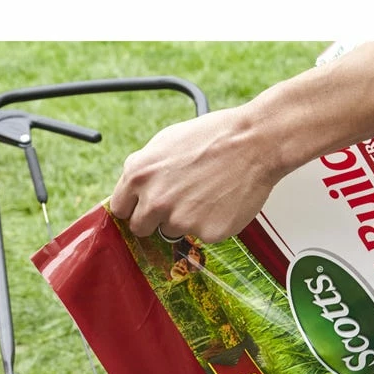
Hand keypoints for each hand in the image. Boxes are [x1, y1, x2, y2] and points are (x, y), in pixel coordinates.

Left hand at [108, 107, 279, 244]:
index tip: (143, 207)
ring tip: (205, 194)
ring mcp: (179, 220)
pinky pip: (200, 235)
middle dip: (154, 219)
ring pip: (171, 232)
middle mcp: (154, 201)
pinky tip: (220, 201)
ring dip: (184, 220)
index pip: (120, 209)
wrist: (253, 142)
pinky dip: (209, 223)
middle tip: (177, 202)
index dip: (134, 207)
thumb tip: (132, 190)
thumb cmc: (212, 137)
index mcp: (138, 175)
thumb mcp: (164, 142)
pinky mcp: (205, 232)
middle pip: (140, 228)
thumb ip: (144, 170)